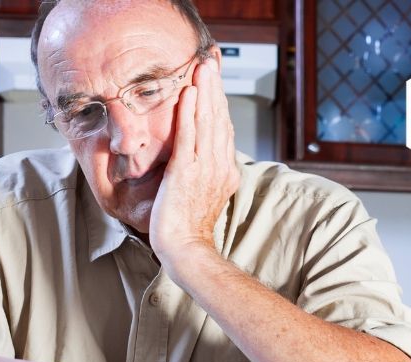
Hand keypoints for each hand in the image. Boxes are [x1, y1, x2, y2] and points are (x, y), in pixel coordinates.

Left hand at [149, 55, 239, 267]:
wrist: (184, 248)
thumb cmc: (188, 227)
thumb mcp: (205, 194)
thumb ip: (206, 172)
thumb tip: (202, 155)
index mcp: (226, 171)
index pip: (224, 130)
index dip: (220, 103)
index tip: (215, 83)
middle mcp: (219, 166)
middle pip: (220, 120)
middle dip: (215, 89)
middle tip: (210, 64)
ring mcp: (204, 168)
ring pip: (208, 123)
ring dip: (205, 93)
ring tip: (202, 69)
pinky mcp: (186, 171)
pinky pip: (189, 136)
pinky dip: (190, 113)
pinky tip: (190, 94)